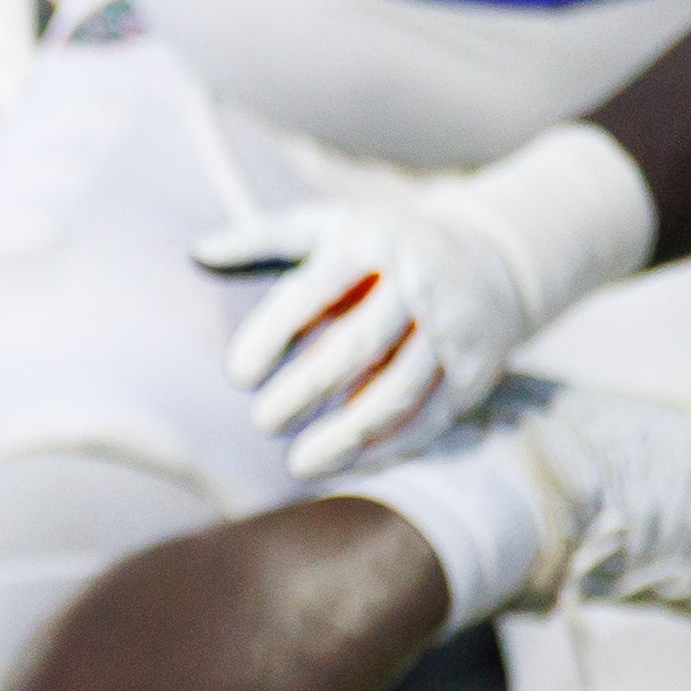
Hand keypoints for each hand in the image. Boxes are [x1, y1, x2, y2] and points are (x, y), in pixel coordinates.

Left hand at [200, 126, 651, 480]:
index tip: (238, 376)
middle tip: (263, 424)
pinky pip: (433, 414)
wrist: (495, 255)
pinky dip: (392, 445)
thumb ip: (262, 239)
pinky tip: (351, 464)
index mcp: (369, 243)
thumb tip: (194, 254)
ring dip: (348, 433)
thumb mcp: (329, 225)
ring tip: (300, 465)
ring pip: (399, 389)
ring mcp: (452, 327)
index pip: (312, 293)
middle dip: (305, 390)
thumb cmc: (383, 244)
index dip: (272, 336)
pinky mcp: (477, 368)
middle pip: (356, 346)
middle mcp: (416, 283)